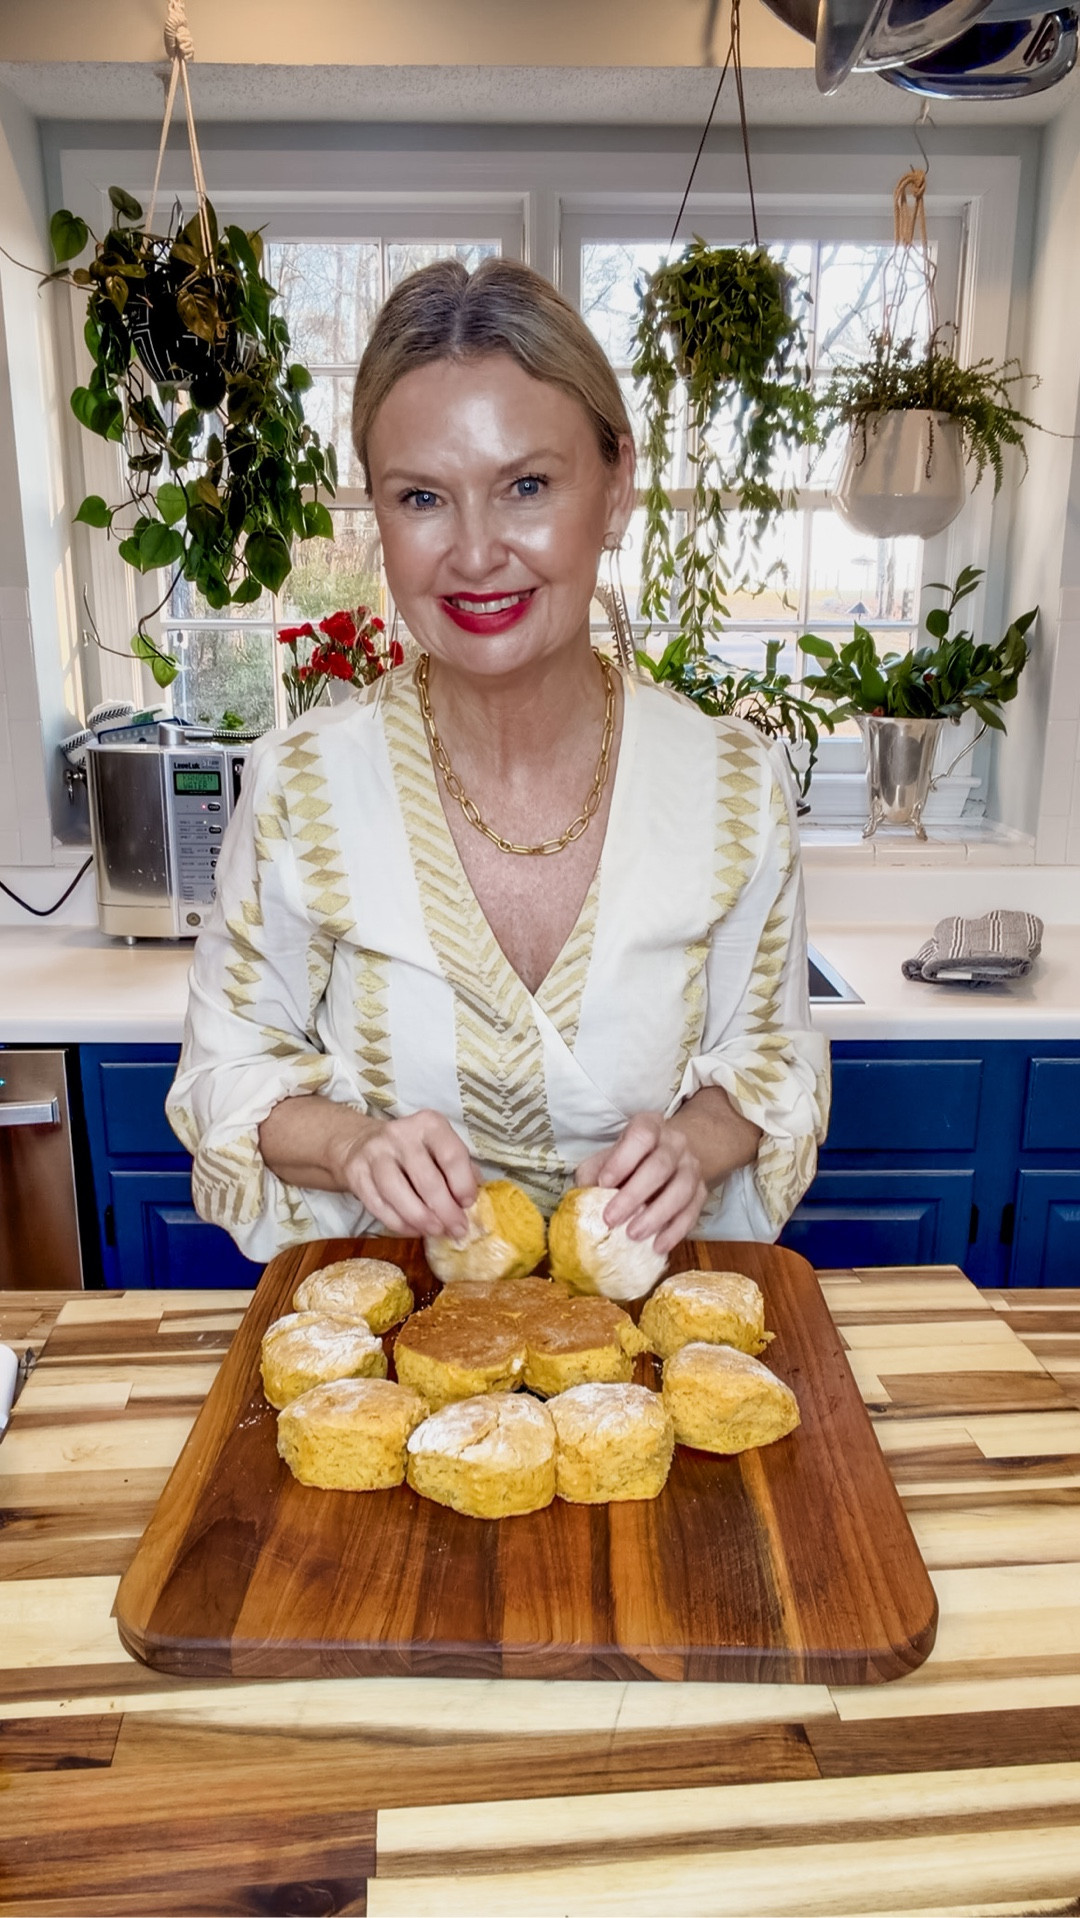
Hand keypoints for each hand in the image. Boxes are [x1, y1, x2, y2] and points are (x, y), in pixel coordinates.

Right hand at [332, 1110, 479, 1239]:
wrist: (360, 1144)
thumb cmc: (412, 1151)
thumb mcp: (439, 1148)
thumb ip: (460, 1168)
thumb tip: (473, 1198)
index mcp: (429, 1125)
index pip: (452, 1156)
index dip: (463, 1185)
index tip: (468, 1204)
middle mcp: (400, 1134)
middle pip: (427, 1180)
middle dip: (446, 1212)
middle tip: (457, 1230)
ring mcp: (375, 1153)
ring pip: (399, 1194)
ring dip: (421, 1219)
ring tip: (435, 1231)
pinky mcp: (355, 1173)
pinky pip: (378, 1205)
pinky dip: (399, 1223)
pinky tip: (413, 1229)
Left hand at [576, 1111, 706, 1257]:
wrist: (672, 1156)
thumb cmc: (632, 1158)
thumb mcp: (610, 1156)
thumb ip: (594, 1171)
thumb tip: (582, 1194)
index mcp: (649, 1127)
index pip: (641, 1136)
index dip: (622, 1160)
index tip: (604, 1183)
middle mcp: (675, 1143)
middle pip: (660, 1166)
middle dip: (634, 1195)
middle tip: (611, 1219)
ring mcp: (691, 1167)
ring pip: (681, 1190)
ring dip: (656, 1215)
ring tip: (633, 1234)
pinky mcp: (701, 1191)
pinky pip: (692, 1212)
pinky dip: (675, 1231)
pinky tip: (657, 1245)